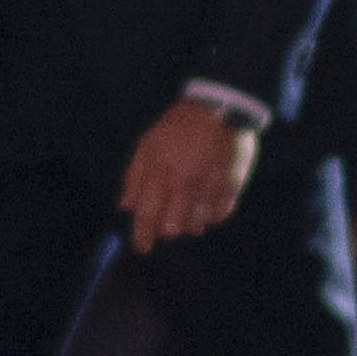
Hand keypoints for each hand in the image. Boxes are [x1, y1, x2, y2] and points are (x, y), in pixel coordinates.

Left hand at [116, 92, 259, 252]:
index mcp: (160, 172)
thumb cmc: (178, 125)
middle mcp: (183, 183)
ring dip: (190, 225)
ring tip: (189, 213)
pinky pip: (219, 216)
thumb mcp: (148, 144)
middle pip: (172, 226)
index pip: (146, 214)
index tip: (142, 248)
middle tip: (169, 224)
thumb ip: (135, 176)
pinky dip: (212, 218)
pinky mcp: (231, 186)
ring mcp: (209, 186)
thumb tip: (125, 206)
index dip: (142, 235)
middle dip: (167, 230)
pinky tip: (209, 209)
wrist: (220, 107)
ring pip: (196, 225)